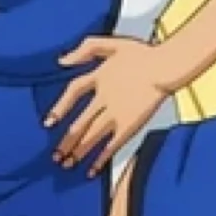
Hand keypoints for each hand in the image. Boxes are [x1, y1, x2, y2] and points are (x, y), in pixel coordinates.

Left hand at [45, 36, 175, 173]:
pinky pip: (111, 145)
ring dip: (78, 152)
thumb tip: (62, 60)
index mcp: (99, 78)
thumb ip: (86, 48)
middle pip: (79, 123)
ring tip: (67, 165)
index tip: (48, 122)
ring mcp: (116, 114)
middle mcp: (103, 99)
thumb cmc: (144, 53)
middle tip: (55, 157)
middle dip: (66, 142)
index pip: (72, 93)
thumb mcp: (112, 43)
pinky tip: (92, 171)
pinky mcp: (130, 125)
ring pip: (91, 136)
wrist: (166, 66)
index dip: (59, 107)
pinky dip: (101, 158)